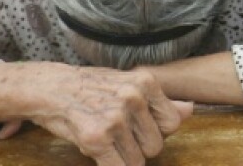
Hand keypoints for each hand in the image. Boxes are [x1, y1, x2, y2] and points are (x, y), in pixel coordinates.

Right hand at [32, 67, 192, 165]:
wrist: (51, 87)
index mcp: (146, 83)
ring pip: (138, 161)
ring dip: (123, 158)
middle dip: (139, 148)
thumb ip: (161, 101)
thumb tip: (190, 110)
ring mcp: (115, 118)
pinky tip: (100, 155)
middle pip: (156, 146)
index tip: (139, 129)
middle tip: (120, 137)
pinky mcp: (96, 137)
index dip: (157, 132)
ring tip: (107, 141)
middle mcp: (134, 98)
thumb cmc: (94, 88)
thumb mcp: (130, 85)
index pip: (172, 124)